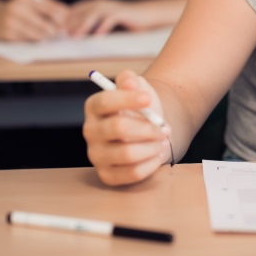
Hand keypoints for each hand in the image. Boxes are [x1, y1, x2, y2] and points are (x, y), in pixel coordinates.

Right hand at [0, 0, 68, 41]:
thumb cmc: (19, 9)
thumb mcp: (31, 2)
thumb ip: (48, 7)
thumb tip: (68, 18)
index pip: (53, 10)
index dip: (63, 19)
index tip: (66, 23)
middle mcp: (18, 9)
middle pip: (48, 26)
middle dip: (55, 31)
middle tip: (56, 32)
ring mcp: (12, 22)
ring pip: (39, 36)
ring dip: (45, 37)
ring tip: (45, 34)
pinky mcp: (8, 35)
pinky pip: (29, 41)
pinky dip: (34, 40)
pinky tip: (31, 36)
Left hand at [66, 0, 145, 36]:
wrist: (146, 14)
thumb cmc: (124, 20)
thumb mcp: (104, 22)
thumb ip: (90, 25)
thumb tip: (73, 35)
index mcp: (93, 4)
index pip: (74, 10)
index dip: (64, 21)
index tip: (55, 32)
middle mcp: (100, 2)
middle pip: (81, 11)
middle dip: (70, 23)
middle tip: (61, 35)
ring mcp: (110, 6)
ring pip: (93, 14)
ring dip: (83, 25)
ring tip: (76, 36)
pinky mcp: (121, 12)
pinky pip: (110, 19)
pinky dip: (102, 27)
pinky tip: (97, 36)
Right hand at [82, 70, 173, 185]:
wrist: (147, 132)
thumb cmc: (141, 109)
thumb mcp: (137, 88)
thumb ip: (130, 80)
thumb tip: (129, 82)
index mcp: (94, 107)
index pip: (105, 102)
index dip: (126, 99)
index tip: (148, 99)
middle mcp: (90, 131)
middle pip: (117, 128)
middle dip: (147, 128)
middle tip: (165, 128)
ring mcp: (96, 155)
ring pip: (127, 154)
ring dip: (152, 147)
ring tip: (163, 140)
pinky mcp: (107, 175)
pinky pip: (132, 173)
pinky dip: (152, 163)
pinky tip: (158, 154)